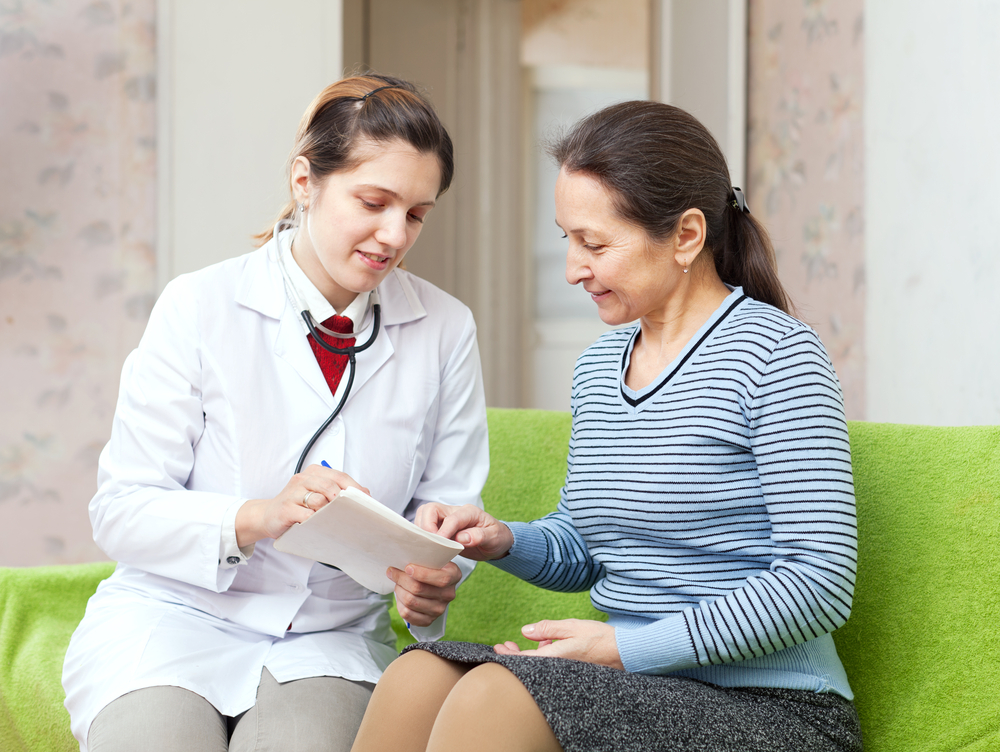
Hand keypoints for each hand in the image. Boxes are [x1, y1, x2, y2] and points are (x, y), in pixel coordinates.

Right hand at [235, 465, 368, 546]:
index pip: (340, 476)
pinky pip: (306, 515)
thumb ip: (335, 491)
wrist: (267, 516)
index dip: (355, 487)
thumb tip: (363, 494)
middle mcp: (303, 479)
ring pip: (319, 500)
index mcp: (314, 472)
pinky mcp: (286, 508)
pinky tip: (316, 524)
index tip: (366, 498)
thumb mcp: (316, 493)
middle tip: (351, 511)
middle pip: (331, 486)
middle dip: (343, 499)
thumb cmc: (297, 505)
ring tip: (329, 519)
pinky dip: (315, 521)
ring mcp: (293, 493)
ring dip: (328, 512)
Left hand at [387, 561, 462, 627]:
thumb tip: (401, 559)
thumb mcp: (434, 558)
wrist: (434, 583)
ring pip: (410, 601)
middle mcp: (449, 594)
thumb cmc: (431, 567)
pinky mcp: (428, 620)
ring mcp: (439, 609)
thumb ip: (424, 556)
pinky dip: (399, 604)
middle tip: (393, 571)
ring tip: (398, 583)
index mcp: (454, 575)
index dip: (422, 574)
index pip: (441, 579)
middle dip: (401, 579)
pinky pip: (407, 614)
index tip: (407, 567)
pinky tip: (400, 595)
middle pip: (419, 589)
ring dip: (399, 590)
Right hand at [414, 503, 513, 560]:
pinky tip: (426, 549)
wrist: (495, 541)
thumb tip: (462, 538)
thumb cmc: (496, 537)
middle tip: (429, 545)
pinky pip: (425, 527)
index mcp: (469, 512)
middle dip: (426, 525)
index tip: (439, 544)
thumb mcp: (494, 538)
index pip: (451, 518)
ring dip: (422, 531)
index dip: (443, 531)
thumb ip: (480, 536)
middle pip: (431, 509)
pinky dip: (422, 536)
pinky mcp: (440, 528)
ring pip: (424, 516)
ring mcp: (446, 519)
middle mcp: (454, 512)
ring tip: (426, 547)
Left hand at [493, 619, 623, 669]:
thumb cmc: (600, 638)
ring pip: (541, 665)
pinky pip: (552, 666)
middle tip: (506, 645)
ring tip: (534, 640)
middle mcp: (558, 669)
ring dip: (532, 653)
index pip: (524, 661)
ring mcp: (565, 672)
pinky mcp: (573, 672)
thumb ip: (547, 629)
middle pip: (529, 666)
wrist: (626, 652)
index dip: (508, 656)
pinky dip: (546, 655)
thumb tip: (524, 631)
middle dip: (516, 655)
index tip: (498, 647)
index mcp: (555, 658)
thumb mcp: (571, 627)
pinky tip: (550, 645)